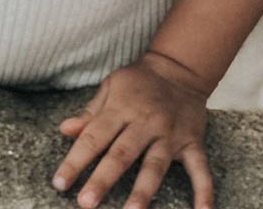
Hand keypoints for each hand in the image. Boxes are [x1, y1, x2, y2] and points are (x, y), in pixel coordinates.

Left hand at [53, 51, 213, 208]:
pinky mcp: (192, 143)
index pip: (94, 137)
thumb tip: (65, 130)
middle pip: (122, 154)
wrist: (180, 67)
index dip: (75, 160)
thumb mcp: (111, 86)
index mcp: (122, 108)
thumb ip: (90, 112)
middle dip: (103, 180)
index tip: (59, 183)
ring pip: (154, 166)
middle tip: (85, 203)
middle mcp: (146, 122)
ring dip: (142, 191)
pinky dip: (203, 192)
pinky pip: (200, 170)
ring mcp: (170, 134)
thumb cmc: (139, 81)